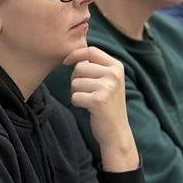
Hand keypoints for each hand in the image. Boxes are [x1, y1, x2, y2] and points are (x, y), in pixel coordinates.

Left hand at [64, 47, 138, 171]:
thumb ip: (95, 66)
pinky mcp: (99, 100)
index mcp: (117, 66)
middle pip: (80, 67)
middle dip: (76, 79)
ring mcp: (108, 87)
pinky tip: (88, 108)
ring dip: (76, 92)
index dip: (76, 54)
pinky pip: (75, 96)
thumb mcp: (108, 81)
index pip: (91, 51)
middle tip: (86, 92)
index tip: (66, 62)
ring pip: (75, 82)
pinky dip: (77, 103)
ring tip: (89, 100)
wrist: (116, 131)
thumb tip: (72, 54)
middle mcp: (114, 74)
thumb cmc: (107, 105)